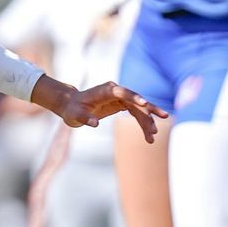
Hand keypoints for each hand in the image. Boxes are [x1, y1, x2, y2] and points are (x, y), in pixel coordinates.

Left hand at [33, 77, 166, 143]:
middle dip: (147, 114)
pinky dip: (143, 122)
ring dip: (147, 121)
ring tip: (153, 136)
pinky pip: (137, 113)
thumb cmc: (72, 109)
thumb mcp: (74, 115)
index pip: (123, 92)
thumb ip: (84, 118)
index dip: (134, 97)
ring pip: (139, 108)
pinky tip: (149, 134)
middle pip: (136, 101)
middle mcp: (116, 91)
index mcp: (106, 90)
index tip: (145, 104)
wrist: (72, 105)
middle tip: (155, 129)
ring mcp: (121, 97)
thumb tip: (95, 124)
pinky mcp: (123, 104)